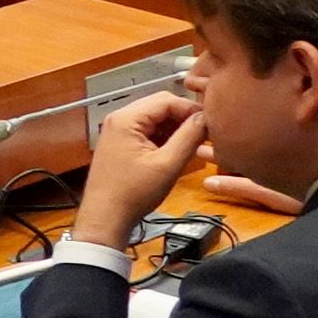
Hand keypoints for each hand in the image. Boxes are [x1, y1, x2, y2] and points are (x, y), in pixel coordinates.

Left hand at [72, 86, 209, 246]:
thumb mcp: (168, 165)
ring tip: (194, 144)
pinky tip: (177, 151)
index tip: (211, 121)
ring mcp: (118, 132)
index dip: (191, 109)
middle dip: (184, 118)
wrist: (106, 217)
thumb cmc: (131, 194)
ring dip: (175, 129)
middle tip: (205, 133)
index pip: (166, 100)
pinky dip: (164, 138)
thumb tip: (205, 118)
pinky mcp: (121, 144)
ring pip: (155, 119)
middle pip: (160, 107)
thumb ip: (189, 137)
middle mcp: (119, 120)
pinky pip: (148, 132)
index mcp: (126, 119)